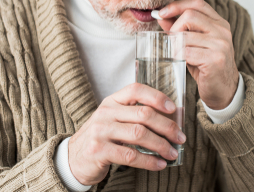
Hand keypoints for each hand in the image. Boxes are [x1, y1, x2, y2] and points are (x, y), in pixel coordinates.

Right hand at [67, 83, 185, 185]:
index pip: (136, 90)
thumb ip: (134, 116)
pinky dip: (149, 161)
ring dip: (161, 145)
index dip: (157, 96)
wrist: (72, 158)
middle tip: (180, 137)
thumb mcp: (114, 120)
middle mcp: (105, 113)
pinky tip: (159, 164)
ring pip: (140, 134)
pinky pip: (131, 155)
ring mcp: (101, 131)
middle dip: (167, 126)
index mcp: (111, 101)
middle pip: (143, 114)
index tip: (173, 108)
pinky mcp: (99, 151)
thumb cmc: (101, 138)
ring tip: (172, 153)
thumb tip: (170, 120)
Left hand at [158, 0, 239, 109]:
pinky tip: (183, 62)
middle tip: (171, 41)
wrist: (223, 90)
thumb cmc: (206, 66)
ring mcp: (220, 44)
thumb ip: (179, 28)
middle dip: (174, 28)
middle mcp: (222, 30)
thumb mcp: (193, 44)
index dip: (177, 5)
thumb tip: (161, 16)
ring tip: (178, 54)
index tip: (162, 13)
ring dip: (175, 46)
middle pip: (189, 16)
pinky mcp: (215, 59)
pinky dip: (179, 56)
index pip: (197, 3)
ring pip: (185, 36)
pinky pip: (187, 52)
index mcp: (219, 23)